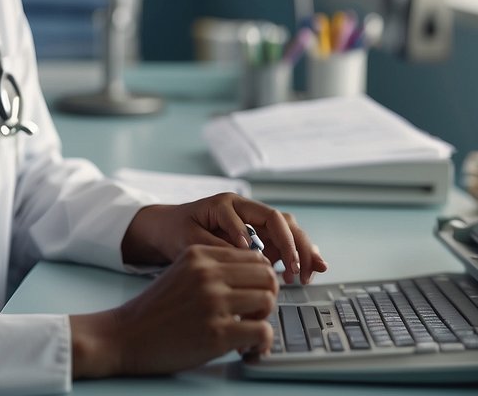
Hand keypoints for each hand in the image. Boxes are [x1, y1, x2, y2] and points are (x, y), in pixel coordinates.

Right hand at [71, 244, 276, 377]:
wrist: (125, 335)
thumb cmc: (155, 309)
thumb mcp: (182, 272)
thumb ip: (213, 269)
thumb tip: (254, 276)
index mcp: (200, 254)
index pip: (254, 257)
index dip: (260, 278)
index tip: (255, 294)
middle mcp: (208, 274)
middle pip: (267, 276)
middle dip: (267, 295)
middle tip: (255, 313)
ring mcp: (213, 302)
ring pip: (268, 300)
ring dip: (264, 319)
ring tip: (249, 331)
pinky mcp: (216, 333)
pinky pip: (263, 331)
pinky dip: (262, 343)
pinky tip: (249, 349)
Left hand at [121, 193, 328, 284]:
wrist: (166, 229)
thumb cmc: (175, 231)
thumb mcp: (189, 240)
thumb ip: (217, 245)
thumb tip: (247, 253)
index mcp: (227, 204)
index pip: (258, 217)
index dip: (275, 241)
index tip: (263, 262)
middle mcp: (244, 208)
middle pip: (280, 220)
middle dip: (296, 244)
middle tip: (302, 270)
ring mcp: (253, 221)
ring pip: (287, 230)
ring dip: (302, 250)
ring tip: (311, 273)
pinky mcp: (257, 236)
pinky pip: (282, 242)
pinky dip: (296, 255)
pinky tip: (305, 272)